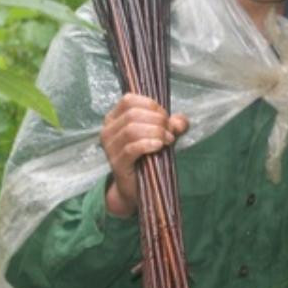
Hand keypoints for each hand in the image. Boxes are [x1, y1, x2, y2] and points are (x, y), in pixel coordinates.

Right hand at [99, 93, 187, 217]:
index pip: (128, 100)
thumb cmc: (146, 156)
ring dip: (155, 132)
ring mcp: (109, 147)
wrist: (134, 187)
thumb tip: (180, 122)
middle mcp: (107, 130)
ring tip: (168, 140)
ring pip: (131, 130)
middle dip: (157, 120)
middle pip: (132, 114)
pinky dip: (148, 144)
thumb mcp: (161, 135)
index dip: (150, 105)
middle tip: (170, 132)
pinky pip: (131, 148)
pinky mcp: (116, 163)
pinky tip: (159, 147)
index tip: (165, 117)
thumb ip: (173, 125)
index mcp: (114, 118)